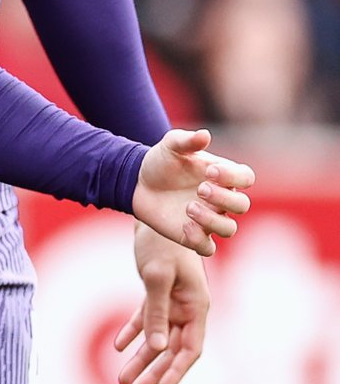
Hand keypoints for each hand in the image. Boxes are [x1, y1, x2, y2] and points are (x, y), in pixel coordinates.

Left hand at [115, 224, 209, 383]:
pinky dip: (132, 332)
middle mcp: (187, 306)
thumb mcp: (157, 275)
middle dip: (152, 373)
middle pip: (171, 350)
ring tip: (121, 379)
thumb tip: (156, 348)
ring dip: (140, 358)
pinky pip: (146, 318)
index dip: (176, 373)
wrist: (153, 206)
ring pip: (156, 338)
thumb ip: (157, 312)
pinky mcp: (156, 290)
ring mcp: (172, 300)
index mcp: (196, 304)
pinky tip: (118, 345)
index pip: (190, 349)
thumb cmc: (162, 239)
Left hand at [133, 128, 253, 256]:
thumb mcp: (170, 145)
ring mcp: (208, 219)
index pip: (246, 177)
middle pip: (242, 205)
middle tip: (200, 189)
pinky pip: (207, 248)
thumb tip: (205, 135)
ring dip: (212, 220)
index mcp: (220, 175)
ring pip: (229, 229)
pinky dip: (199, 240)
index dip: (234, 177)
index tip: (210, 171)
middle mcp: (220, 199)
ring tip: (189, 207)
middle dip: (224, 198)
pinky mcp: (193, 236)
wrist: (137, 182)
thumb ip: (187, 140)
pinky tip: (184, 226)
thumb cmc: (160, 161)